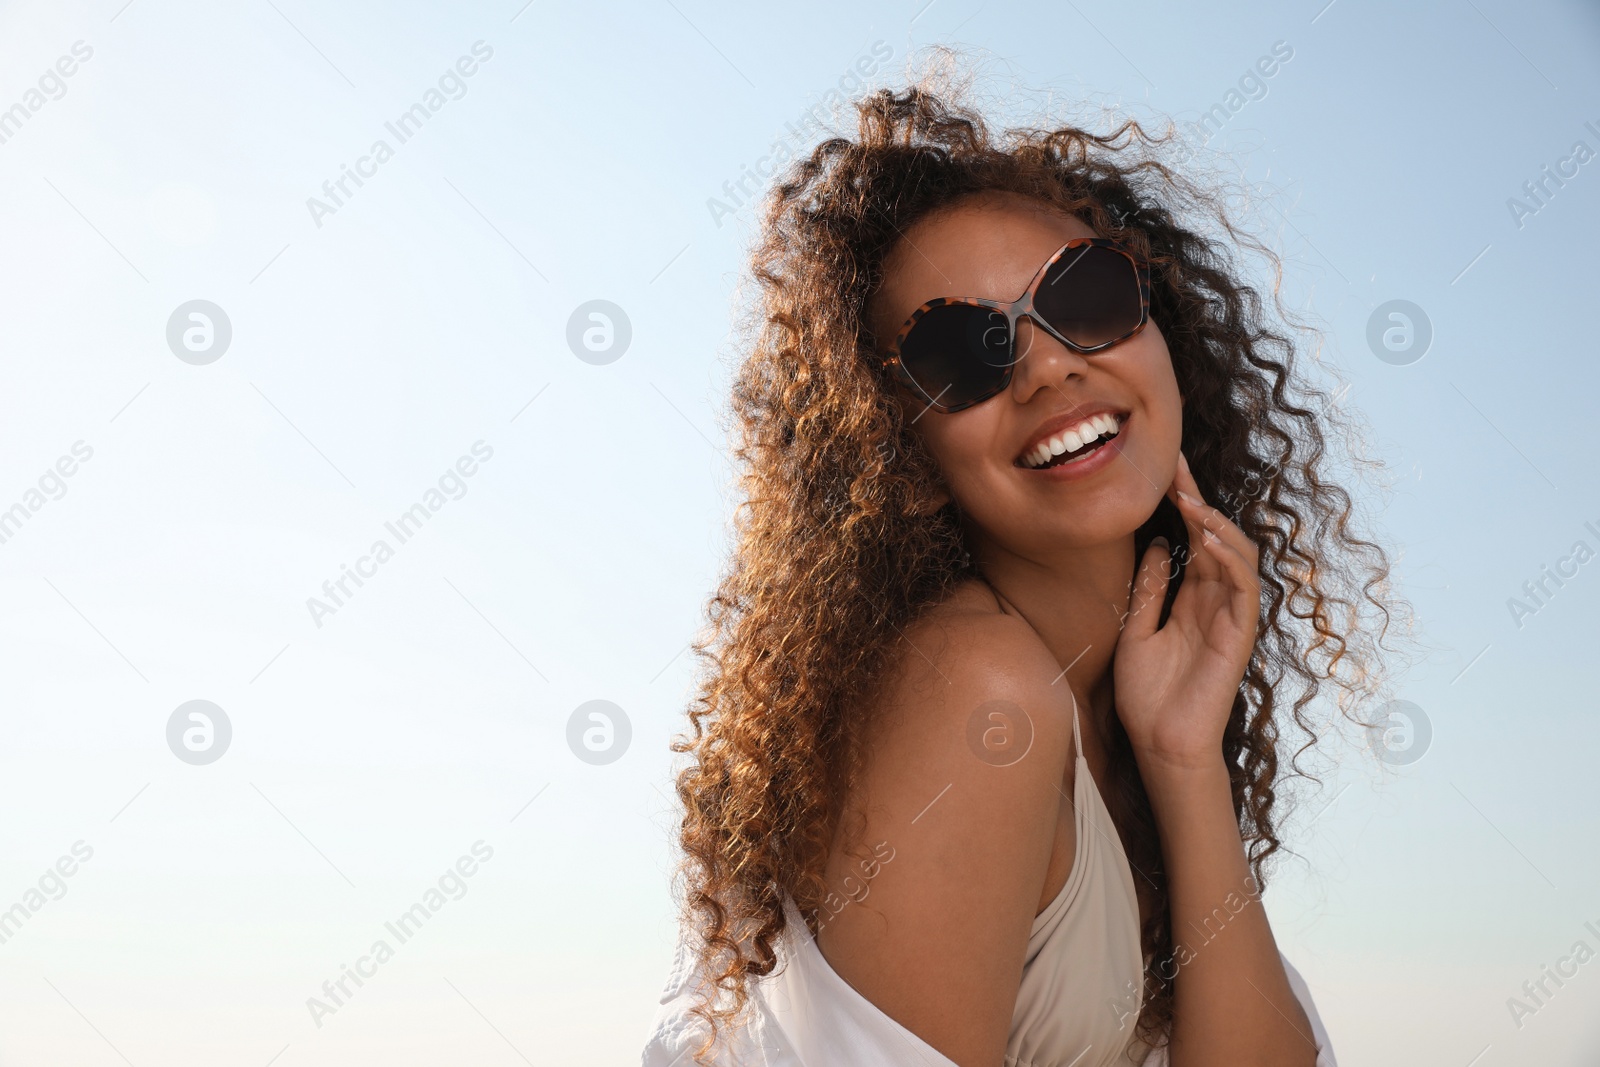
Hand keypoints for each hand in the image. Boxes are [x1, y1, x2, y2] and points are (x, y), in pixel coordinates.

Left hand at [1112, 451, 1261, 775]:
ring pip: (1235, 557)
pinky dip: (1229, 561)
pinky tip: (1209, 541)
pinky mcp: (1239, 635)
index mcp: (1190, 599)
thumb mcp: (1136, 630)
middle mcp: (1214, 602)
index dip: (1182, 505)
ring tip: (1189, 500)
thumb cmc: (1147, 696)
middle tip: (1175, 466)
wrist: (1159, 743)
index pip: (1192, 540)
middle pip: (1214, 538)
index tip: (1162, 471)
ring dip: (1215, 525)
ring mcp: (1229, 617)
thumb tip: (1154, 544)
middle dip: (1196, 500)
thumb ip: (1149, 590)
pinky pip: (1243, 589)